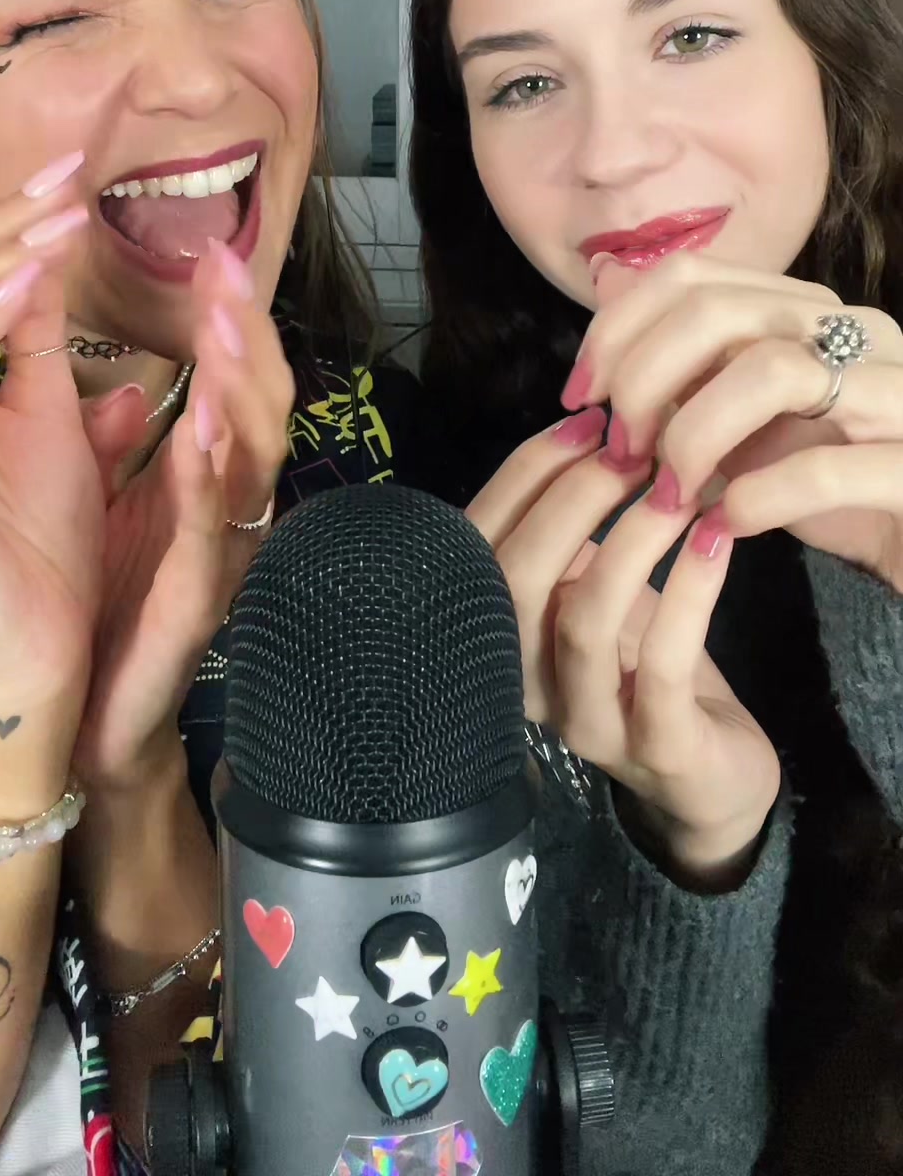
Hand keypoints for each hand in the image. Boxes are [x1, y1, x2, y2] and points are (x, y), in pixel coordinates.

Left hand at [75, 238, 293, 786]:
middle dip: (249, 335)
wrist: (82, 712)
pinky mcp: (197, 601)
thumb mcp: (101, 495)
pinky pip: (210, 531)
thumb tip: (111, 361)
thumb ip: (109, 430)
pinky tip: (200, 430)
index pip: (233, 383)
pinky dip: (209, 478)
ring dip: (240, 391)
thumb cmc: (101, 598)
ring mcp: (222, 552)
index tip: (215, 253)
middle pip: (260, 407)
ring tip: (224, 329)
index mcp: (205, 476)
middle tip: (228, 269)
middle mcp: (228, 506)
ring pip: (252, 460)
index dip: (233, 320)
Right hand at [469, 415, 780, 877]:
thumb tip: (587, 420)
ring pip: (583, 618)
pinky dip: (687, 591)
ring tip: (677, 485)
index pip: (479, 541)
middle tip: (632, 447)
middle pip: (516, 578)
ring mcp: (584, 723)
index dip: (525, 472)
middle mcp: (519, 683)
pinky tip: (714, 540)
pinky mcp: (654, 749)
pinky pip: (660, 662)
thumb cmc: (641, 659)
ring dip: (630, 537)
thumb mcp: (593, 586)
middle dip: (570, 497)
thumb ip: (570, 526)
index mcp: (493, 633)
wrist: (707, 772)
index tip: (586, 419)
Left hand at [572, 251, 902, 589]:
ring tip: (673, 492)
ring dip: (693, 435)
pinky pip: (824, 465)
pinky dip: (757, 497)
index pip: (690, 276)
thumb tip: (603, 344)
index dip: (616, 330)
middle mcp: (858, 330)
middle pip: (716, 311)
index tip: (581, 397)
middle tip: (623, 452)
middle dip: (643, 381)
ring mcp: (897, 391)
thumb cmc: (829, 486)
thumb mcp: (744, 423)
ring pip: (771, 371)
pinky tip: (730, 525)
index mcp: (808, 308)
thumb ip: (688, 379)